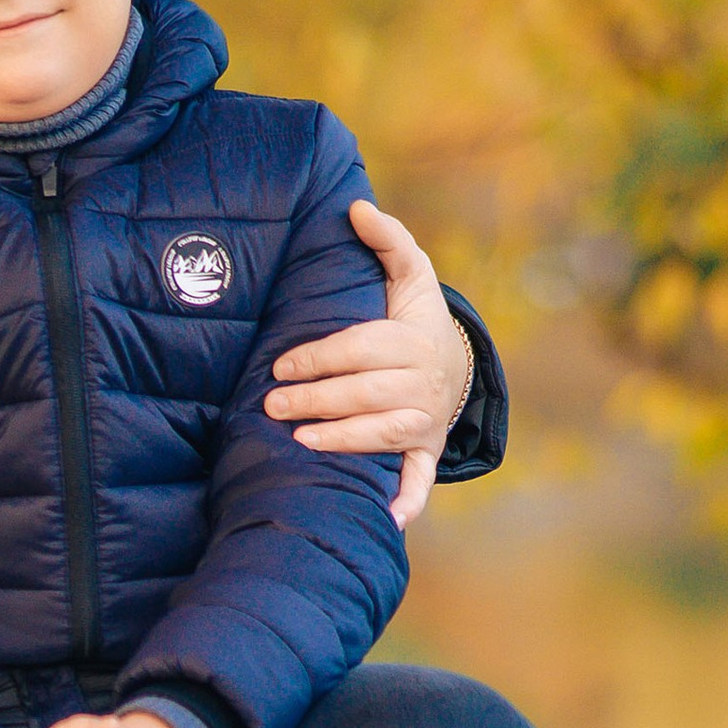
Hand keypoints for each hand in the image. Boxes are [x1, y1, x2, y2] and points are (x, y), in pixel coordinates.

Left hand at [262, 198, 474, 526]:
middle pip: (366, 393)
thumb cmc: (417, 319)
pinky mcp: (425, 452)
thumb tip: (355, 206)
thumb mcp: (410, 275)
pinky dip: (406, 500)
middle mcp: (422, 383)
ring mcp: (425, 421)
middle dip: (318, 401)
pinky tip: (386, 520)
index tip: (280, 365)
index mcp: (412, 341)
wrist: (456, 366)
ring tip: (302, 443)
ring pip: (385, 434)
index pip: (360, 349)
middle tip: (272, 406)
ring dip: (346, 441)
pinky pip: (419, 479)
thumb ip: (387, 241)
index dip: (320, 357)